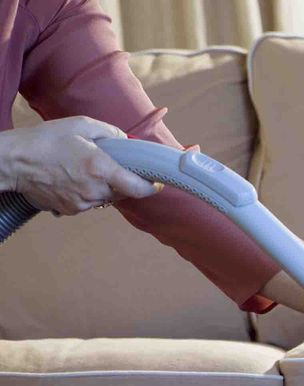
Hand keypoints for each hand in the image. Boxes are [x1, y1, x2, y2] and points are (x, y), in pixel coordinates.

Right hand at [0, 117, 159, 215]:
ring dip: (103, 186)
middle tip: (109, 165)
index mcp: (101, 169)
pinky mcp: (69, 210)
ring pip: (105, 198)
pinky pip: (88, 202)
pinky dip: (86, 192)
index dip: (152, 187)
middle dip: (122, 180)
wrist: (11, 161)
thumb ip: (110, 133)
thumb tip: (127, 142)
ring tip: (83, 169)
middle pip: (123, 193)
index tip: (157, 183)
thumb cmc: (44, 140)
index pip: (139, 189)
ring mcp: (81, 203)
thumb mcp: (81, 125)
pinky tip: (71, 178)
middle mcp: (94, 190)